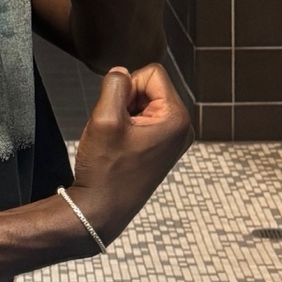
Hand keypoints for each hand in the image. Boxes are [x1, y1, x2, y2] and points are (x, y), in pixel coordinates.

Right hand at [68, 63, 193, 243]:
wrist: (99, 210)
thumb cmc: (105, 172)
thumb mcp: (105, 118)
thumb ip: (115, 84)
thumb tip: (121, 72)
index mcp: (177, 119)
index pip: (152, 73)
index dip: (127, 86)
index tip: (118, 113)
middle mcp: (182, 128)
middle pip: (150, 87)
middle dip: (127, 100)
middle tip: (116, 129)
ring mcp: (173, 139)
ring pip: (144, 102)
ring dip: (124, 113)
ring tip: (116, 140)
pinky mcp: (161, 147)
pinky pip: (143, 119)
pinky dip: (126, 126)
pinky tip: (119, 147)